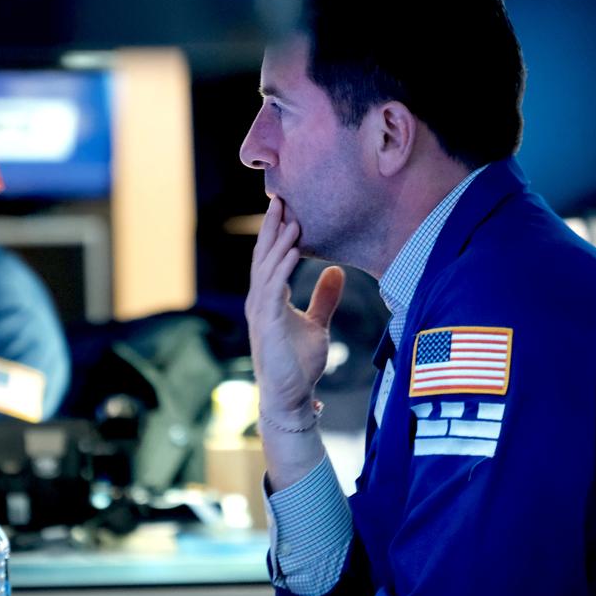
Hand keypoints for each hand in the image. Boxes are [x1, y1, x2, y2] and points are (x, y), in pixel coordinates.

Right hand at [245, 197, 344, 426]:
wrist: (291, 397)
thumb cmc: (299, 364)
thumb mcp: (317, 323)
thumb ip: (324, 298)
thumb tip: (335, 270)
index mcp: (269, 298)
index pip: (270, 258)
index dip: (276, 232)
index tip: (286, 206)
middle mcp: (260, 301)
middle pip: (263, 256)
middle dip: (271, 228)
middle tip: (280, 198)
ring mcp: (260, 312)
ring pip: (266, 269)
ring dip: (278, 244)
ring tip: (291, 220)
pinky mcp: (267, 325)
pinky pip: (272, 290)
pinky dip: (281, 269)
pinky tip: (291, 252)